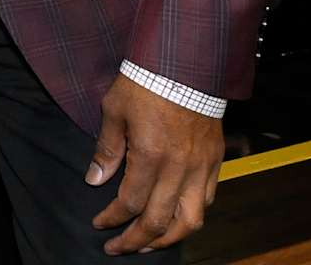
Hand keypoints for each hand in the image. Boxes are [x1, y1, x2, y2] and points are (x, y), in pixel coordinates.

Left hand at [87, 74, 224, 253]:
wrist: (185, 64)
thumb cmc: (145, 82)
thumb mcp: (114, 110)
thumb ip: (106, 149)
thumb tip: (94, 179)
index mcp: (151, 156)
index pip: (130, 203)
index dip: (112, 219)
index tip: (99, 224)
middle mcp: (179, 168)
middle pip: (159, 222)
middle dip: (136, 240)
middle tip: (119, 248)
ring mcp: (201, 167)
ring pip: (191, 220)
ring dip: (168, 238)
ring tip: (149, 243)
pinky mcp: (216, 161)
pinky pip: (208, 200)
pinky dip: (192, 216)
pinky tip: (176, 219)